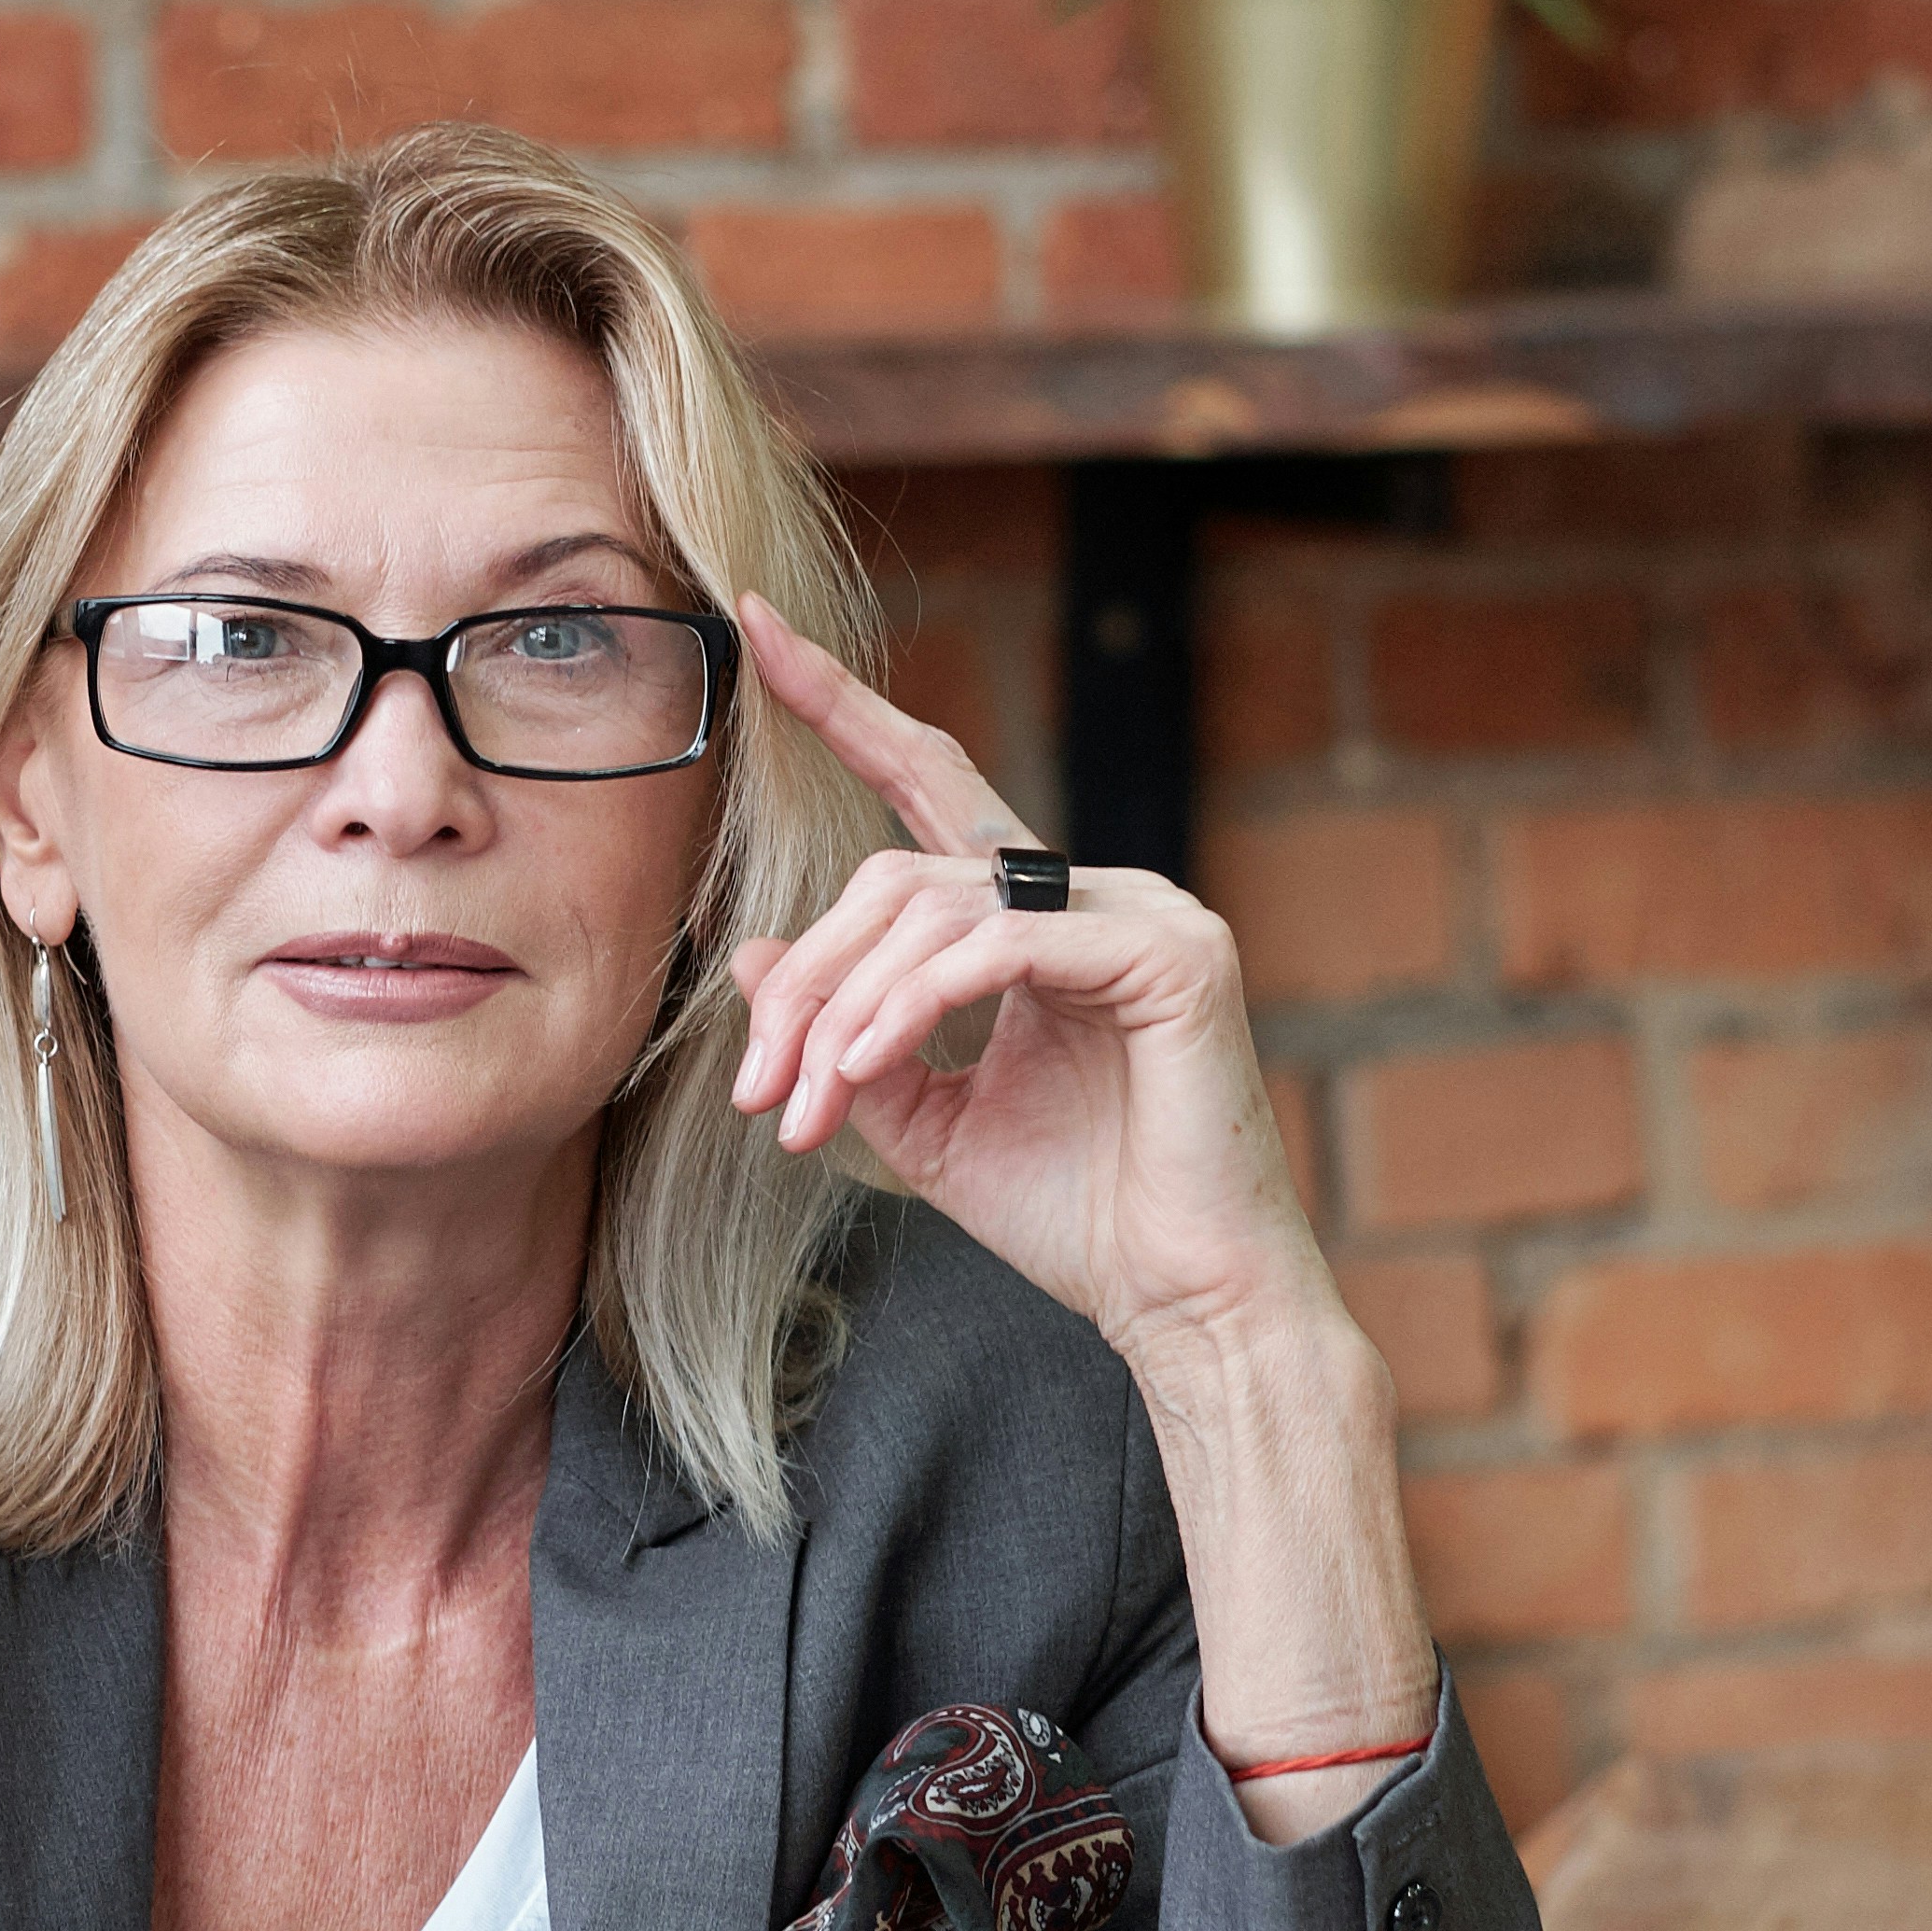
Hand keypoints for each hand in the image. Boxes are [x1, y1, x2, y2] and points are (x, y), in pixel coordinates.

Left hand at [724, 593, 1339, 1380]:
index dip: (842, 707)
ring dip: (844, 1011)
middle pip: (898, 873)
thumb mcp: (925, 1120)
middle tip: (757, 1093)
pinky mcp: (1173, 954)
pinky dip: (911, 1006)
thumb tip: (751, 956)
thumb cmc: (1073, 1215)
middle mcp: (1096, 893)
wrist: (1181, 1299)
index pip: (930, 781)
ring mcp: (1143, 911)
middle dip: (808, 978)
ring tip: (807, 1108)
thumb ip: (846, 1034)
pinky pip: (998, 948)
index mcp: (1038, 919)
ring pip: (935, 908)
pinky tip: (862, 1071)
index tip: (754, 631)